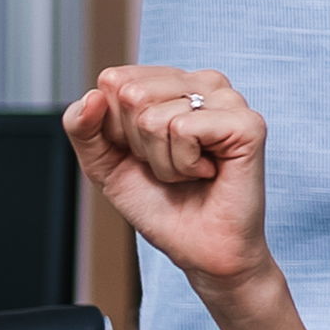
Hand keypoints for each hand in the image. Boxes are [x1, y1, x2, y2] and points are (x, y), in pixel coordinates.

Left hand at [65, 66, 280, 297]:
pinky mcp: (247, 123)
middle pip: (131, 94)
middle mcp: (204, 82)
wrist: (199, 250)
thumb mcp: (104, 163)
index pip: (113, 79)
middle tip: (170, 166)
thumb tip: (93, 95)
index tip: (145, 153)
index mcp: (173, 82)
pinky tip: (207, 173)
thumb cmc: (161, 204)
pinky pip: (183, 129)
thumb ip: (82, 127)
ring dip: (163, 161)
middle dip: (139, 144)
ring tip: (190, 172)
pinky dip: (184, 164)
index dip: (115, 128)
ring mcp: (229, 100)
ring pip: (155, 115)